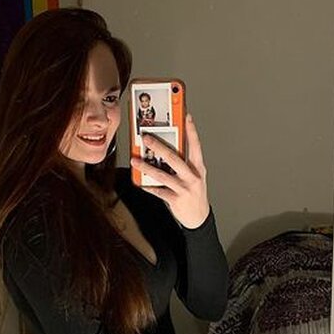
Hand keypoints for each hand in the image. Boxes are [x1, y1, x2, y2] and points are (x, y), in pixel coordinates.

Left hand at [131, 113, 209, 228]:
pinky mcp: (176, 199)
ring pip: (162, 175)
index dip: (191, 130)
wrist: (199, 217)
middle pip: (174, 157)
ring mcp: (184, 188)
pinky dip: (148, 186)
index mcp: (198, 167)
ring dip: (146, 166)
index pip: (195, 145)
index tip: (186, 116)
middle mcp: (192, 176)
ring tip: (135, 160)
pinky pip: (159, 191)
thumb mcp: (195, 175)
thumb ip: (184, 163)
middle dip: (158, 146)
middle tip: (146, 137)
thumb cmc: (194, 193)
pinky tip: (140, 182)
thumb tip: (165, 150)